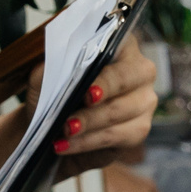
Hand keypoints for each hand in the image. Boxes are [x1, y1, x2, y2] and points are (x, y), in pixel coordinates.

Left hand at [38, 34, 158, 178]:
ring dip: (88, 123)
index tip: (87, 90)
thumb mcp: (45, 76)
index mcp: (120, 46)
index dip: (104, 72)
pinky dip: (87, 142)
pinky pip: (116, 136)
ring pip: (119, 112)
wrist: (56, 127)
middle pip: (126, 80)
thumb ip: (49, 66)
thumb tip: (49, 64)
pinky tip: (65, 145)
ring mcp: (144, 101)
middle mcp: (140, 71)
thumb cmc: (56, 94)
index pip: (120, 49)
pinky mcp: (140, 129)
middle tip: (76, 111)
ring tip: (63, 131)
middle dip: (99, 97)